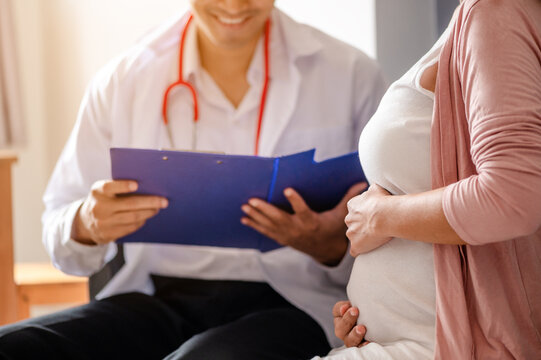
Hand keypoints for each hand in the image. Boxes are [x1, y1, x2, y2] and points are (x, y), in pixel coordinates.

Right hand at [71, 180, 167, 244]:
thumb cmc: (103, 200)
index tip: (136, 184)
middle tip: (164, 201)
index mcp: (98, 192)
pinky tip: (146, 217)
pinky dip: (141, 222)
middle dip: (150, 202)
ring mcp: (103, 222)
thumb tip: (148, 186)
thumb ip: (119, 187)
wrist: (85, 222)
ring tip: (158, 208)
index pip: (110, 187)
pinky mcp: (108, 234)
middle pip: (129, 204)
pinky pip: (130, 228)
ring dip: (148, 213)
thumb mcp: (104, 191)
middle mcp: (99, 207)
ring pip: (132, 217)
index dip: (123, 186)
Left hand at [241, 183, 366, 264]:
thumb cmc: (333, 228)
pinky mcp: (283, 239)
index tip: (287, 189)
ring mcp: (289, 236)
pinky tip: (244, 218)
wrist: (326, 251)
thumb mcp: (341, 215)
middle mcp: (298, 230)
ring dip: (255, 216)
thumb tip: (362, 183)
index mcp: (312, 222)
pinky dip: (255, 225)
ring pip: (269, 225)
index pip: (303, 210)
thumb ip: (348, 199)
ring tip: (244, 207)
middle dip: (264, 210)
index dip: (295, 201)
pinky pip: (266, 232)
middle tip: (251, 200)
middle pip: (279, 219)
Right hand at [332, 301, 369, 347]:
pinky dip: (363, 345)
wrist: (375, 319)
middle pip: (340, 328)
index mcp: (341, 316)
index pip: (337, 311)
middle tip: (355, 312)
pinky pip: (359, 348)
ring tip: (362, 329)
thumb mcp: (360, 303)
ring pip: (348, 340)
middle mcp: (343, 329)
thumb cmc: (366, 310)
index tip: (350, 306)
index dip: (341, 309)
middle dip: (347, 320)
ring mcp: (351, 339)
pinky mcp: (360, 346)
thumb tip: (346, 307)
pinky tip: (368, 342)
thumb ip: (355, 302)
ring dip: (354, 334)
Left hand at [345, 184, 392, 256]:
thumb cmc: (383, 201)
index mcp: (352, 205)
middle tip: (377, 226)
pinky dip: (361, 250)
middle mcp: (348, 219)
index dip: (365, 213)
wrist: (386, 216)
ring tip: (376, 237)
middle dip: (362, 225)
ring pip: (354, 236)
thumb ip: (370, 190)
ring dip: (363, 237)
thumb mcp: (376, 188)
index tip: (375, 215)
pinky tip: (369, 249)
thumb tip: (371, 189)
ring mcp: (351, 233)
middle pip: (354, 223)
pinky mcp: (355, 246)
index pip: (355, 210)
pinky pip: (355, 251)